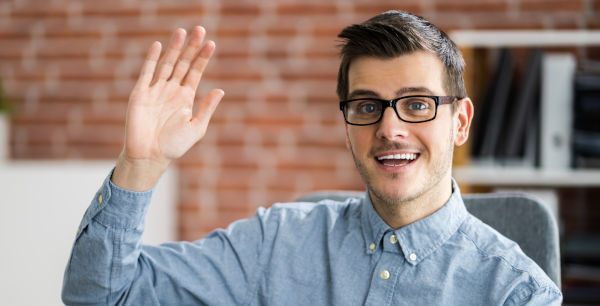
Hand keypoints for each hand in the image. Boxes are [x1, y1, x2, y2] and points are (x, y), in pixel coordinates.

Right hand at [112, 26, 223, 190]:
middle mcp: (171, 90)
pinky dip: (152, 59)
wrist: (150, 157)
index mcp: (185, 97)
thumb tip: (221, 90)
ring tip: (182, 31)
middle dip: (191, 47)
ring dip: (174, 48)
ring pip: (166, 64)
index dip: (203, 58)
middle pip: (183, 63)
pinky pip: (147, 73)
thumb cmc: (174, 146)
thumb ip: (206, 108)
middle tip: (199, 29)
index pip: (196, 72)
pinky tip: (159, 46)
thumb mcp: (196, 128)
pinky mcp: (140, 94)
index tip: (211, 43)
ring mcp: (155, 90)